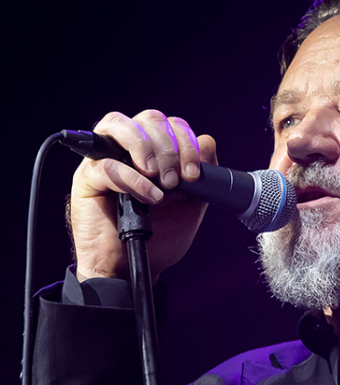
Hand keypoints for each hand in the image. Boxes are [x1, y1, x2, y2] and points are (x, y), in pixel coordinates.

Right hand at [69, 110, 215, 281]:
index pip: (172, 125)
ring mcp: (105, 159)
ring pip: (120, 124)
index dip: (187, 142)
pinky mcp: (87, 178)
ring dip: (147, 147)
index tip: (194, 174)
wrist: (137, 266)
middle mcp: (129, 150)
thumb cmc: (161, 237)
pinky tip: (150, 197)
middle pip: (150, 118)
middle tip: (177, 181)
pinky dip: (133, 179)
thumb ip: (202, 175)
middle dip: (171, 147)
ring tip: (160, 179)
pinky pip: (106, 164)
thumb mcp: (192, 204)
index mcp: (156, 152)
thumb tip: (207, 142)